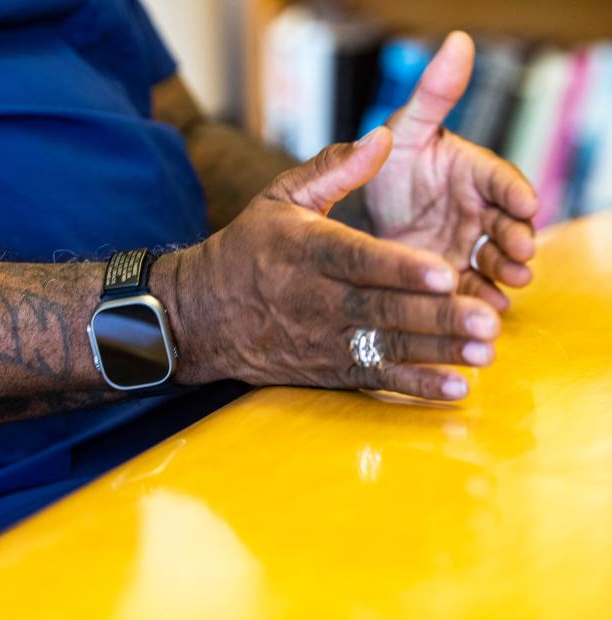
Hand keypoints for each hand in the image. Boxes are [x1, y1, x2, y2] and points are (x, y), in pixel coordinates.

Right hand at [161, 130, 501, 399]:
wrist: (200, 316)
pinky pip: (374, 379)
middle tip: (486, 322)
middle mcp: (315, 299)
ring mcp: (322, 339)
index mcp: (306, 250)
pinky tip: (454, 386)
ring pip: (385, 347)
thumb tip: (383, 138)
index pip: (357, 260)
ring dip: (437, 352)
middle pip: (381, 309)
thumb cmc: (246, 249)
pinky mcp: (327, 369)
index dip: (400, 269)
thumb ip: (333, 169)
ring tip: (485, 353)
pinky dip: (414, 386)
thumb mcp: (279, 198)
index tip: (444, 271)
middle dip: (435, 318)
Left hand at [364, 31, 538, 311]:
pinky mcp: (452, 276)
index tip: (526, 202)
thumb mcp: (405, 129)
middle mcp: (478, 210)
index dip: (514, 191)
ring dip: (506, 271)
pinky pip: (470, 288)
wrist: (362, 215)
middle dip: (517, 237)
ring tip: (512, 281)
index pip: (500, 178)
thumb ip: (433, 94)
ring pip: (494, 259)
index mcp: (472, 172)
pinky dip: (480, 298)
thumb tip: (458, 42)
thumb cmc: (390, 164)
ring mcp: (468, 245)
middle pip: (506, 224)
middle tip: (521, 250)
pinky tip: (484, 307)